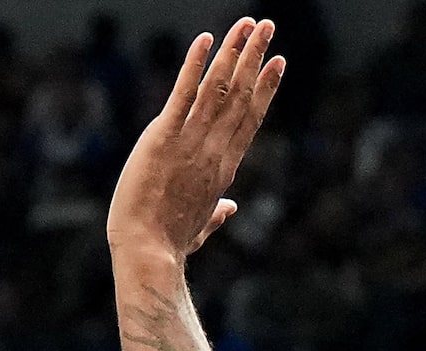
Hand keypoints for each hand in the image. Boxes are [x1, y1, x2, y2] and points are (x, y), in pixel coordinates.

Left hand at [107, 18, 285, 265]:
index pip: (250, 119)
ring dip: (235, 52)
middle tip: (269, 26)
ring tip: (249, 24)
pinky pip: (183, 94)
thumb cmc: (170, 242)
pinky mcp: (163, 138)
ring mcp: (191, 142)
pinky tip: (206, 39)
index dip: (265, 87)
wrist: (148, 252)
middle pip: (241, 95)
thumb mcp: (201, 226)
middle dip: (256, 57)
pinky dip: (195, 65)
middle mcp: (214, 149)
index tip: (278, 62)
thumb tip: (230, 208)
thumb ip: (218, 212)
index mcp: (223, 167)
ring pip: (219, 88)